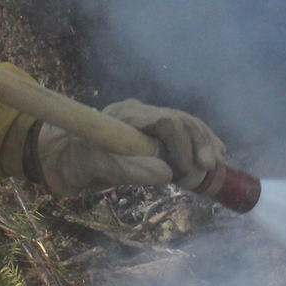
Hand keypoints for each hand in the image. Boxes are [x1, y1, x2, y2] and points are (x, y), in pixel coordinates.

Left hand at [32, 100, 225, 195]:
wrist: (68, 155)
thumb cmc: (80, 161)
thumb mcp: (98, 168)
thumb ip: (130, 170)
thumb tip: (167, 173)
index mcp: (128, 115)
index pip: (165, 120)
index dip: (182, 143)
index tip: (187, 169)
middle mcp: (143, 112)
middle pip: (182, 119)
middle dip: (200, 142)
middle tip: (208, 168)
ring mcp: (151, 119)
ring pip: (188, 123)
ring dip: (205, 142)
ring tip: (215, 164)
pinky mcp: (157, 131)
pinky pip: (186, 131)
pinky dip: (202, 142)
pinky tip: (216, 155)